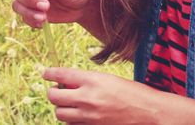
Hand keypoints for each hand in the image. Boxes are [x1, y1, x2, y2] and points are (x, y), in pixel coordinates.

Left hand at [43, 67, 162, 123]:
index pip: (62, 74)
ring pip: (60, 113)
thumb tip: (68, 83)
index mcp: (93, 80)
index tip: (45, 73)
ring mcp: (88, 116)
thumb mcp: (109, 79)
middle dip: (53, 92)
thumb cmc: (133, 93)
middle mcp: (88, 97)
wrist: (149, 112)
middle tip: (57, 90)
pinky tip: (80, 115)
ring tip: (70, 104)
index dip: (50, 73)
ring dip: (61, 108)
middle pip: (55, 96)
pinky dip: (72, 120)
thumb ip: (88, 81)